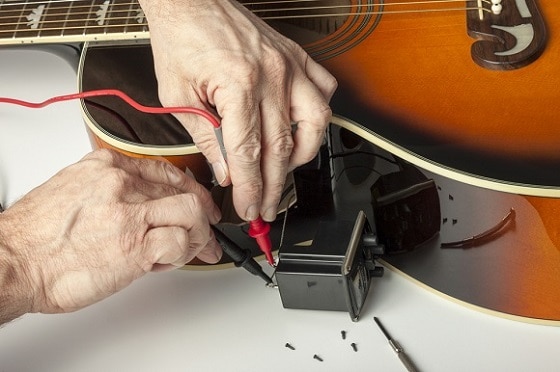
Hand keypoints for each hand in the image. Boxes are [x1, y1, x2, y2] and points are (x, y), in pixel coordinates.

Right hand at [0, 149, 221, 315]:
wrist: (14, 262)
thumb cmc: (40, 236)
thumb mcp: (75, 191)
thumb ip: (112, 192)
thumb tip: (146, 206)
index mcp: (107, 167)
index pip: (167, 170)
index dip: (191, 189)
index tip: (199, 202)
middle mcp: (122, 184)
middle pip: (185, 191)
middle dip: (203, 216)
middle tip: (206, 234)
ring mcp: (130, 213)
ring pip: (192, 211)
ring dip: (198, 234)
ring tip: (189, 250)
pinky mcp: (135, 244)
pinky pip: (180, 241)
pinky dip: (182, 254)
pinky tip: (166, 262)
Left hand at [139, 0, 336, 221]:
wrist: (190, 0)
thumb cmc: (182, 39)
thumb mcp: (179, 96)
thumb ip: (206, 138)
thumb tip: (226, 172)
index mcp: (238, 84)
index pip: (249, 153)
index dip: (250, 188)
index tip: (249, 208)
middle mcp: (272, 75)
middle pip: (282, 147)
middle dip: (275, 185)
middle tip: (268, 207)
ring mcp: (289, 65)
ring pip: (316, 122)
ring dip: (303, 153)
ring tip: (286, 170)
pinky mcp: (296, 57)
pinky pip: (324, 89)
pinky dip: (317, 113)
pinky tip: (301, 125)